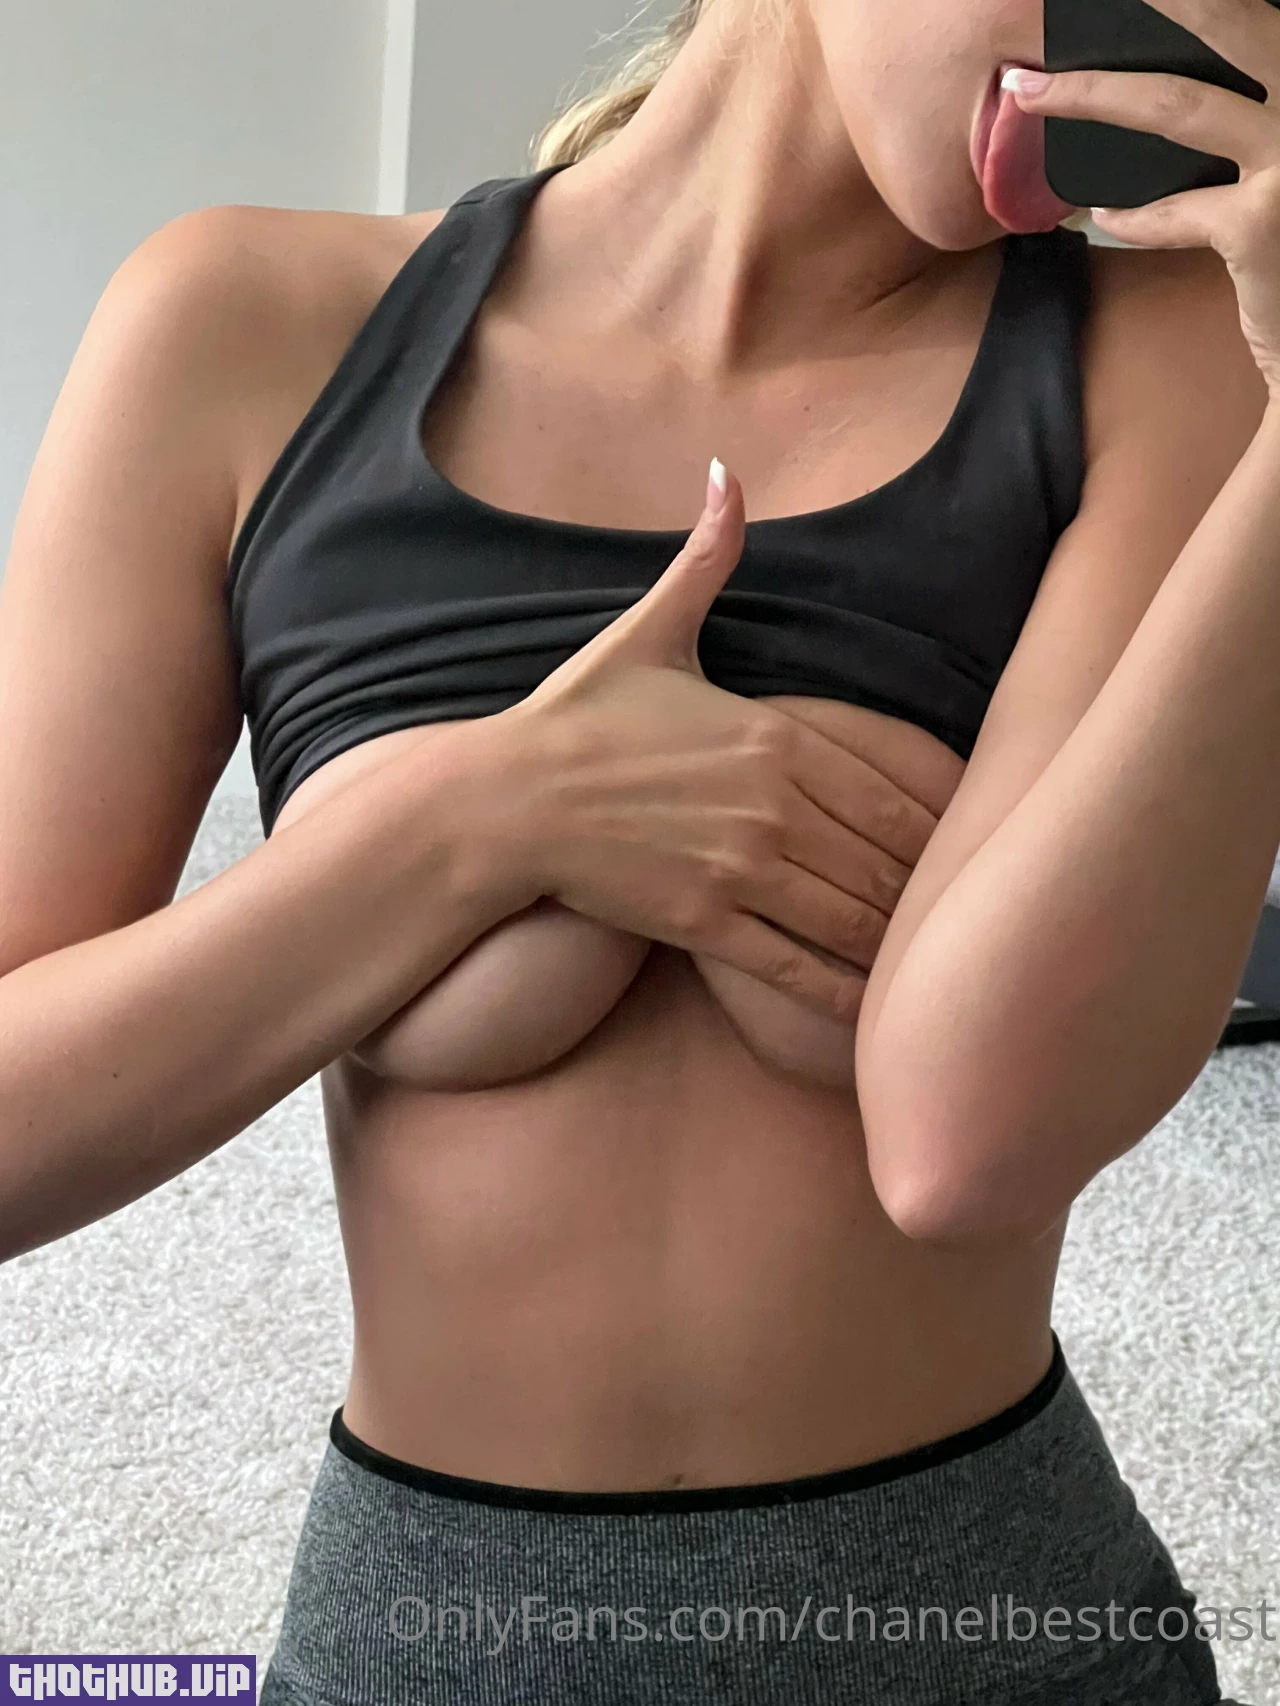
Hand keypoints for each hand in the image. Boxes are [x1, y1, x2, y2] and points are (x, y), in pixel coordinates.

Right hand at [501, 462, 942, 1020]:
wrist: (505, 800)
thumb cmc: (579, 717)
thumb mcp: (650, 632)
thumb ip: (705, 560)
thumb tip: (725, 470)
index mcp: (776, 737)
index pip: (893, 791)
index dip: (944, 830)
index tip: (978, 852)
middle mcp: (773, 806)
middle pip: (886, 860)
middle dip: (936, 896)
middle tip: (978, 921)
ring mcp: (741, 869)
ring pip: (853, 917)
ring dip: (903, 947)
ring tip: (941, 971)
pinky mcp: (704, 924)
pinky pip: (796, 968)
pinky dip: (845, 995)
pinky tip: (878, 1015)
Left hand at [1004, 0, 1279, 395]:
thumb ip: (1257, 123)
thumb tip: (1165, 88)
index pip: (1260, 19)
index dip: (1207, 1)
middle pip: (1232, 23)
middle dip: (1162, 3)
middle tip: (1085, 1)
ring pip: (1177, 107)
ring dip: (1094, 96)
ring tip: (1034, 90)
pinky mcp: (1264, 224)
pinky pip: (1177, 210)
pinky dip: (1135, 218)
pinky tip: (1104, 216)